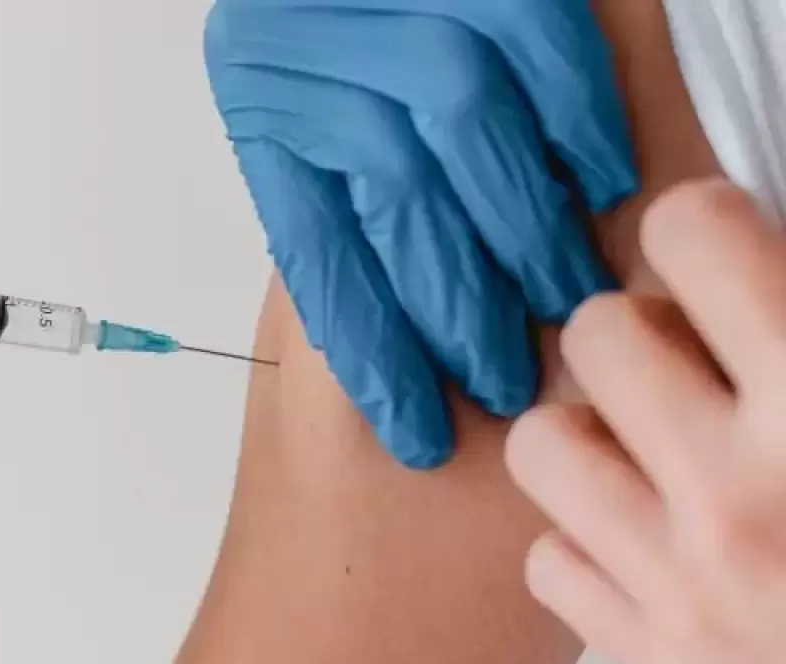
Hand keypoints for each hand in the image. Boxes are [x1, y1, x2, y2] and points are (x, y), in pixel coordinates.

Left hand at [205, 0, 637, 467]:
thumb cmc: (346, 42)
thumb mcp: (312, 120)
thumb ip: (347, 202)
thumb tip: (402, 336)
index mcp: (259, 95)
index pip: (312, 245)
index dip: (371, 351)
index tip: (416, 430)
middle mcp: (303, 37)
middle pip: (396, 196)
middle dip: (460, 307)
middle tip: (504, 379)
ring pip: (465, 125)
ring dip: (526, 230)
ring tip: (563, 300)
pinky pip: (538, 42)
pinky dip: (579, 122)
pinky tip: (598, 185)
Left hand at [507, 180, 785, 663]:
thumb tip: (758, 227)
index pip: (689, 236)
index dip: (704, 230)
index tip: (723, 256)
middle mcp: (741, 487)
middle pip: (595, 333)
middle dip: (644, 333)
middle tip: (694, 364)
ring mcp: (690, 585)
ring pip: (541, 442)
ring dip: (593, 435)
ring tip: (654, 451)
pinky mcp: (663, 663)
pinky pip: (550, 560)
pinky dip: (590, 546)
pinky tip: (653, 542)